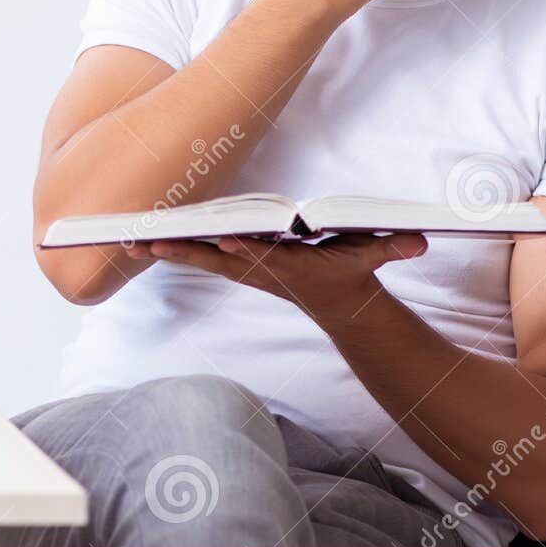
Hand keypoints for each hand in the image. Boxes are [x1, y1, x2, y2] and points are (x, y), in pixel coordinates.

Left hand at [142, 232, 427, 325]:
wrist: (338, 306)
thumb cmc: (350, 273)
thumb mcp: (371, 258)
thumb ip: (390, 247)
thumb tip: (419, 240)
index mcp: (289, 266)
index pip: (264, 259)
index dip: (244, 252)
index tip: (223, 244)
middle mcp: (259, 269)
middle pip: (216, 258)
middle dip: (184, 250)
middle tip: (148, 241)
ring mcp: (243, 269)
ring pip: (197, 256)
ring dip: (164, 249)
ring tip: (126, 240)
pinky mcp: (234, 265)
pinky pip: (196, 253)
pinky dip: (169, 246)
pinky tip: (138, 240)